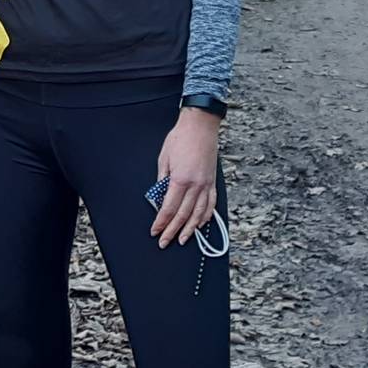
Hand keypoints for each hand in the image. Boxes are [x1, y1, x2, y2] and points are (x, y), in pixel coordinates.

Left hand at [150, 109, 220, 245]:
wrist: (200, 125)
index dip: (161, 222)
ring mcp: (206, 184)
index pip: (168, 208)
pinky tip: (200, 224)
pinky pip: (211, 204)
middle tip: (164, 242)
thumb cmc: (180, 139)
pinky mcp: (212, 181)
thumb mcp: (163, 159)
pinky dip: (205, 217)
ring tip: (184, 240)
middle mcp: (195, 185)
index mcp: (180, 180)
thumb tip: (158, 197)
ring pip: (198, 213)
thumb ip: (161, 181)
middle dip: (172, 231)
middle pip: (182, 215)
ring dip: (190, 229)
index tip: (155, 231)